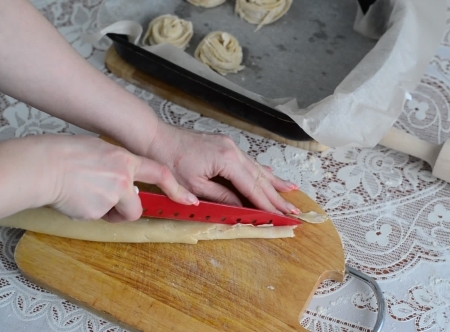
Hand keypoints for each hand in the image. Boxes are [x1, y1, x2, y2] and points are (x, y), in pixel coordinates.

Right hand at [43, 135, 197, 221]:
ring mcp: (112, 195)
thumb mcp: (99, 151)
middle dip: (126, 210)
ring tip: (85, 197)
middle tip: (110, 204)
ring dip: (107, 213)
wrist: (43, 166)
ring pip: (118, 214)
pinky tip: (75, 200)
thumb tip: (124, 182)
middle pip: (137, 205)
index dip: (175, 188)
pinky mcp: (97, 211)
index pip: (159, 173)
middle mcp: (123, 178)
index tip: (189, 200)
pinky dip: (89, 213)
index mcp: (124, 159)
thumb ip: (117, 166)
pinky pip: (98, 218)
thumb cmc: (64, 155)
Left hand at [146, 122, 299, 214]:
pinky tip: (271, 176)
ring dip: (273, 183)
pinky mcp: (225, 146)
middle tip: (293, 210)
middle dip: (277, 196)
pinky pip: (247, 162)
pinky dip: (260, 172)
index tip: (281, 216)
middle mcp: (233, 150)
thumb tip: (241, 208)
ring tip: (291, 192)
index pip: (252, 187)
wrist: (156, 138)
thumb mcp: (194, 186)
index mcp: (227, 159)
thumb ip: (221, 197)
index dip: (267, 204)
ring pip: (256, 168)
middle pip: (259, 177)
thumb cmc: (170, 162)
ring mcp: (230, 146)